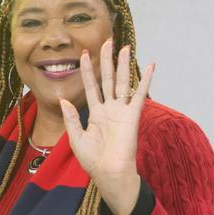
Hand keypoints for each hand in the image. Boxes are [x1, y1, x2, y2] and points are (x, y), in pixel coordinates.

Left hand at [59, 39, 154, 214]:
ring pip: (122, 82)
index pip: (91, 86)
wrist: (108, 173)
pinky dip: (145, 79)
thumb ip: (71, 118)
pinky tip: (149, 65)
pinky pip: (139, 94)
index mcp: (96, 113)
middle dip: (107, 61)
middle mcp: (109, 109)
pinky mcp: (132, 116)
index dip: (87, 71)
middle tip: (107, 41)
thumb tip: (64, 100)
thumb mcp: (76, 138)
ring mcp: (121, 111)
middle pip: (108, 79)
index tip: (83, 54)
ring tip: (124, 47)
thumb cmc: (93, 160)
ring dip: (123, 65)